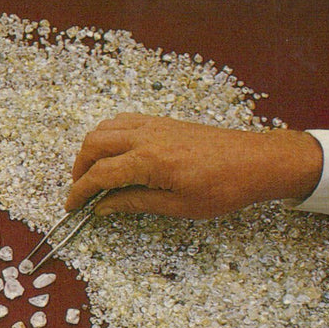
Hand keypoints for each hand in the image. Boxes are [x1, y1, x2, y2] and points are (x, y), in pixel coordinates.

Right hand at [66, 113, 322, 219]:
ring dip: (91, 150)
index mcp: (149, 161)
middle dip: (79, 169)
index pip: (99, 175)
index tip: (71, 206)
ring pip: (105, 128)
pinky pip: (123, 121)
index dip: (79, 192)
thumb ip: (135, 203)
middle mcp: (146, 136)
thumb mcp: (178, 206)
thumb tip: (104, 206)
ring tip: (94, 173)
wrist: (257, 161)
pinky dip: (108, 135)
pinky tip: (114, 154)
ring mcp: (154, 125)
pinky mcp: (163, 121)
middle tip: (80, 191)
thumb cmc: (224, 187)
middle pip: (93, 145)